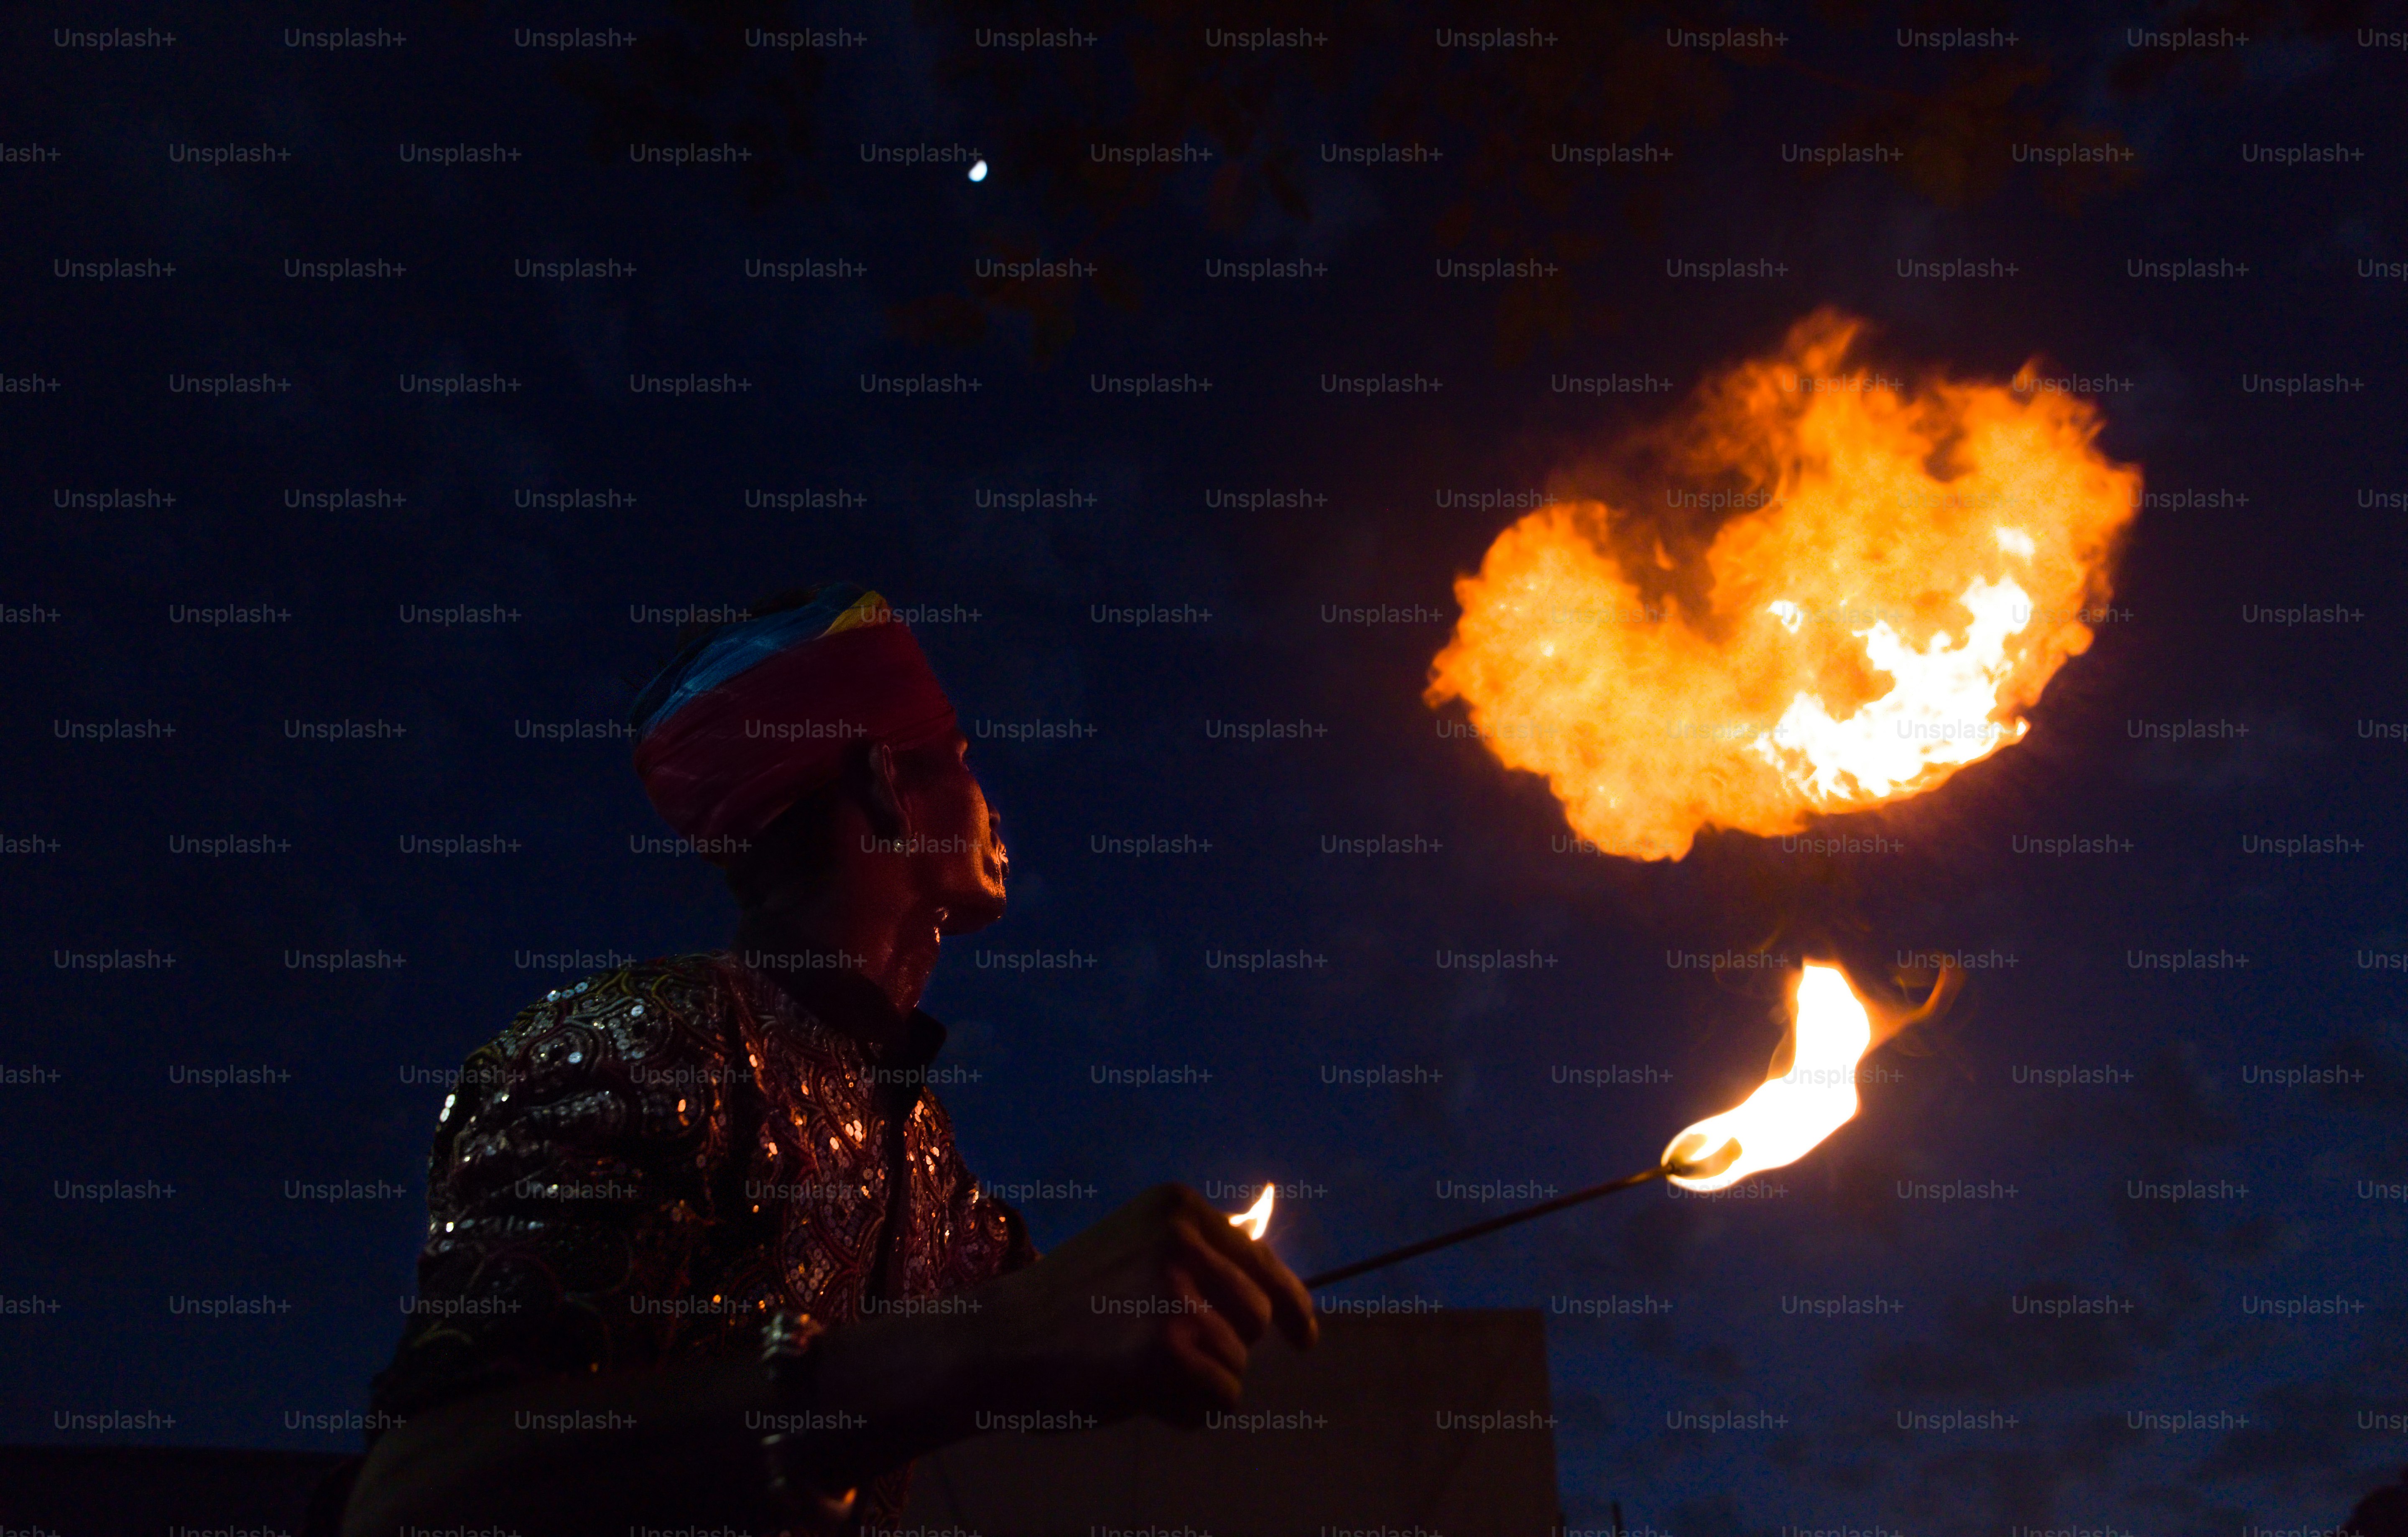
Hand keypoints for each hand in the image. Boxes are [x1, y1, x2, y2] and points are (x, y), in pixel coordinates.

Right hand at [977, 1183, 1317, 1426]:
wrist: (1000, 1341)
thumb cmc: (1069, 1303)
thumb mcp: (1135, 1250)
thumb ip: (1199, 1261)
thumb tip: (1277, 1295)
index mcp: (1178, 1207)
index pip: (1261, 1259)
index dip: (1290, 1304)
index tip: (1303, 1336)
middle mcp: (1184, 1239)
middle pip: (1255, 1316)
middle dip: (1223, 1346)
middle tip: (1157, 1353)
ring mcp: (1176, 1293)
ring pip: (1237, 1363)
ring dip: (1198, 1382)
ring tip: (1135, 1370)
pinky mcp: (1167, 1350)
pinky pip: (1220, 1399)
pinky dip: (1188, 1412)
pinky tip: (1138, 1395)